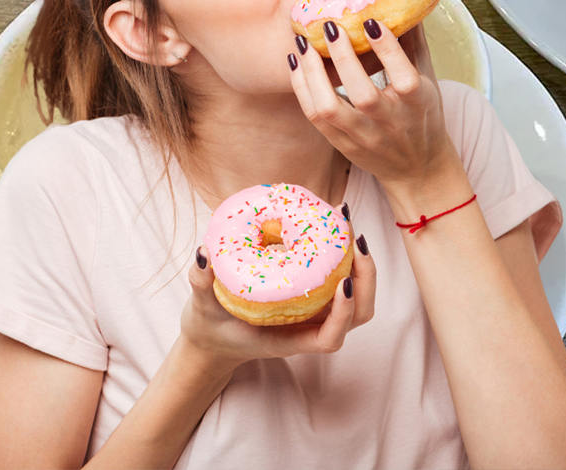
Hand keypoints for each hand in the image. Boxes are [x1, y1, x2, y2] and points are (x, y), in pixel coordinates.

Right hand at [179, 233, 376, 372]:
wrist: (214, 339)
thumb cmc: (211, 329)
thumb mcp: (200, 309)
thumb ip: (199, 285)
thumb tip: (204, 254)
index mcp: (288, 340)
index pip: (330, 339)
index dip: (344, 313)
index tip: (344, 283)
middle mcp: (309, 329)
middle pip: (357, 314)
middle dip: (365, 278)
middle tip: (355, 240)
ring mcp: (316, 314)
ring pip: (357, 297)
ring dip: (361, 263)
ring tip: (347, 225)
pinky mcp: (315, 298)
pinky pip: (341, 279)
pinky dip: (345, 256)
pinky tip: (332, 226)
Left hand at [289, 20, 456, 188]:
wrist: (418, 169)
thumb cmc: (424, 117)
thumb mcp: (429, 81)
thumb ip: (414, 44)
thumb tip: (405, 3)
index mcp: (417, 104)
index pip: (403, 77)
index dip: (387, 49)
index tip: (370, 21)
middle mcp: (390, 122)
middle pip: (363, 94)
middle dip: (343, 57)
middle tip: (329, 26)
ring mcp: (364, 136)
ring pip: (330, 108)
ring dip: (312, 73)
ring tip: (303, 44)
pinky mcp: (343, 145)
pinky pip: (314, 117)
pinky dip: (302, 88)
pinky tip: (296, 63)